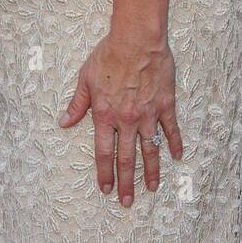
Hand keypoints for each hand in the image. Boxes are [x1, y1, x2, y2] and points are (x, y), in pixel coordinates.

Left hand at [58, 32, 182, 204]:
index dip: (104, 172)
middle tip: (127, 202)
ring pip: (150, 150)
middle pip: (127, 158)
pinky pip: (171, 130)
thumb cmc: (109, 55)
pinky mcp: (165, 105)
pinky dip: (174, 144)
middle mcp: (127, 120)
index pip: (103, 152)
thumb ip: (77, 103)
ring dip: (151, 171)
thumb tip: (64, 122)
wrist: (137, 40)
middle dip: (126, 182)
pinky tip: (177, 157)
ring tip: (151, 188)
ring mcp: (148, 114)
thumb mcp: (86, 78)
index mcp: (105, 115)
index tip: (106, 189)